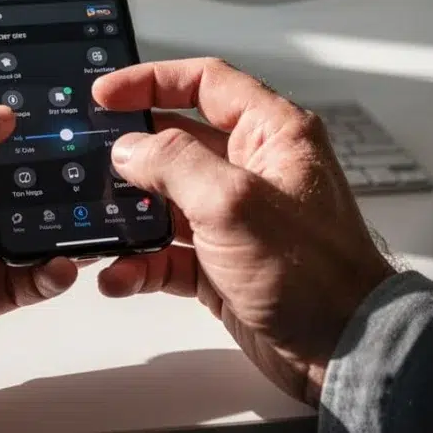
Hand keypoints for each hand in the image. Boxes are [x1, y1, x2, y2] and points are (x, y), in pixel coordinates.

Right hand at [92, 59, 394, 405]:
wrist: (342, 351)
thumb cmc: (314, 273)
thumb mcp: (233, 202)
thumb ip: (174, 163)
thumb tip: (130, 148)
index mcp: (272, 135)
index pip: (206, 83)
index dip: (153, 81)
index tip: (106, 95)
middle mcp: (254, 170)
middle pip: (178, 140)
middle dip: (132, 152)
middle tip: (90, 157)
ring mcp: (236, 218)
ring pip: (166, 201)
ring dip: (130, 215)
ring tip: (99, 223)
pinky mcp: (222, 263)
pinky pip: (168, 253)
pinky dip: (141, 264)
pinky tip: (121, 276)